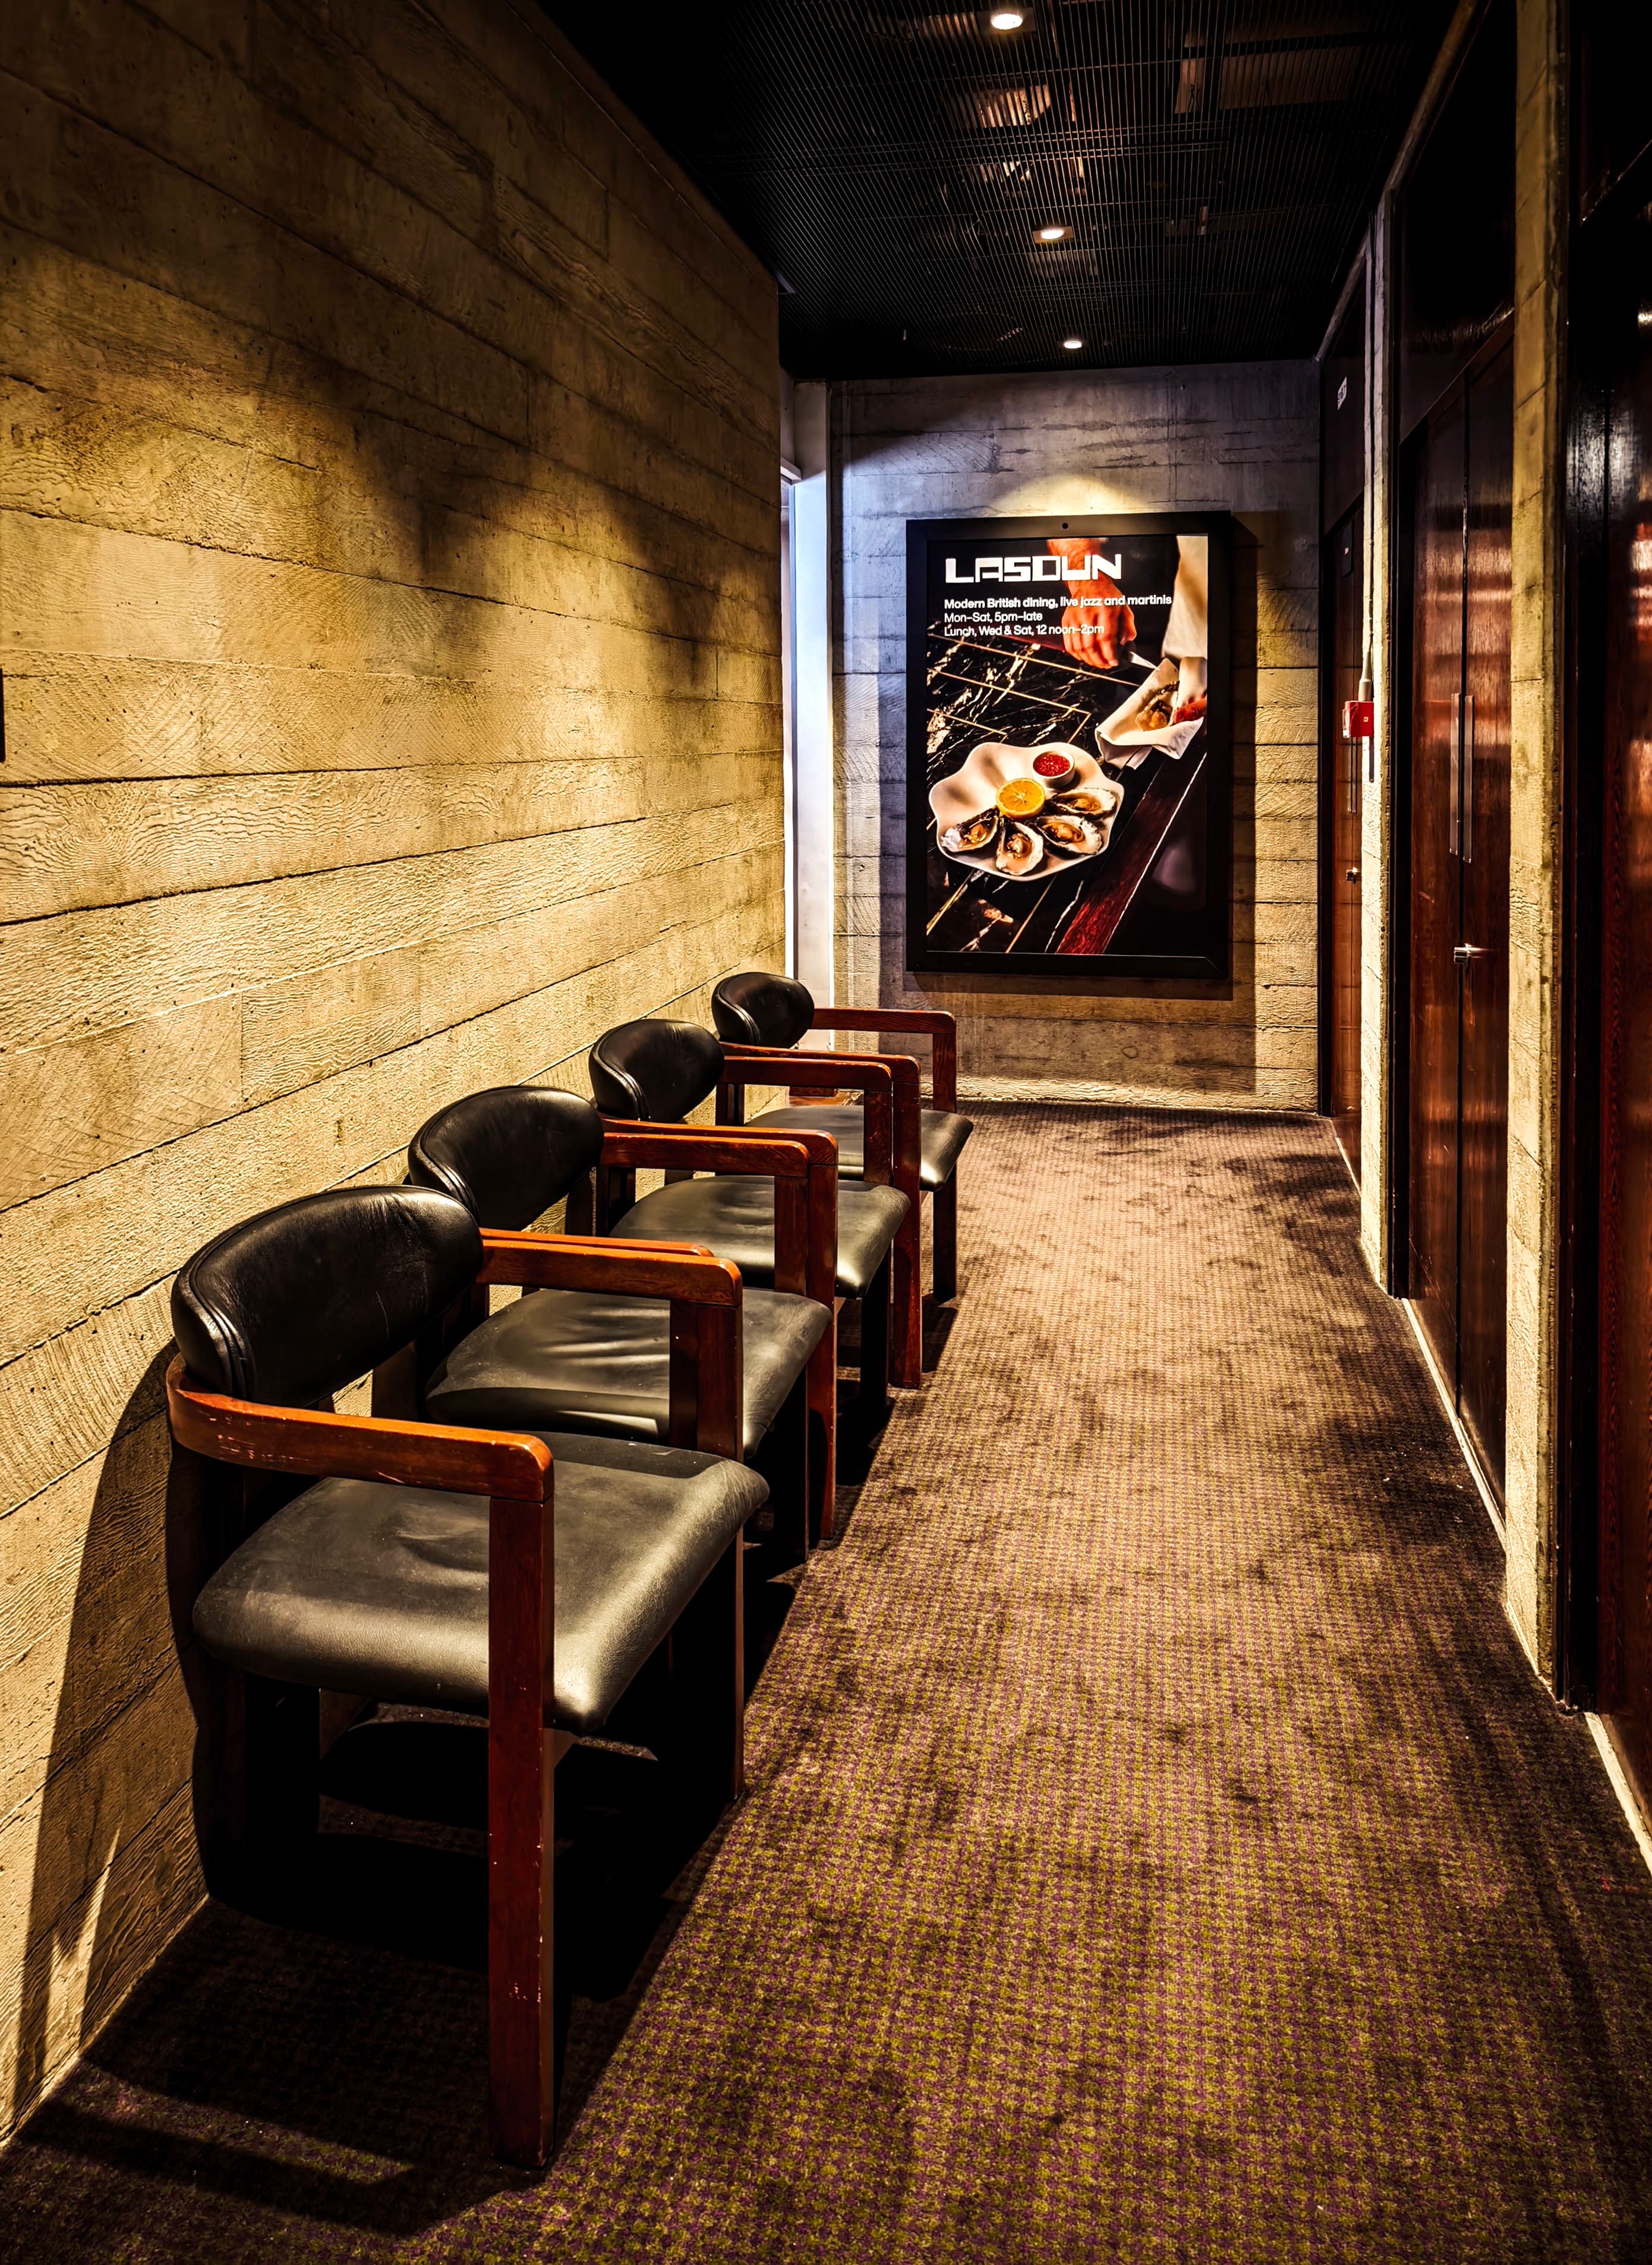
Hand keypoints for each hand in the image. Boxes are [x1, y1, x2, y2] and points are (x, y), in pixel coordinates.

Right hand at [1048, 538, 1133, 669]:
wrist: (1087, 582)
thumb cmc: (1105, 594)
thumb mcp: (1123, 606)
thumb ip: (1128, 625)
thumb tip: (1127, 641)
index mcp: (1104, 607)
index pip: (1105, 637)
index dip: (1109, 653)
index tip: (1114, 661)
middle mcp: (1087, 612)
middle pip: (1090, 645)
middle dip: (1099, 660)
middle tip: (1106, 665)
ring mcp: (1074, 617)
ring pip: (1079, 647)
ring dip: (1088, 660)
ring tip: (1097, 663)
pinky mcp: (1066, 621)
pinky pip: (1069, 644)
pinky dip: (1077, 655)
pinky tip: (1085, 657)